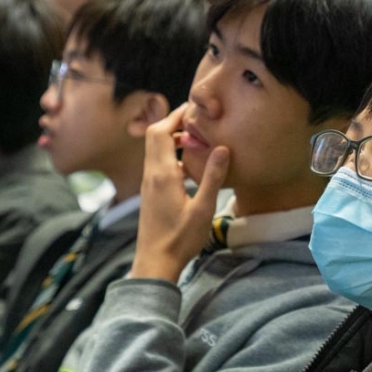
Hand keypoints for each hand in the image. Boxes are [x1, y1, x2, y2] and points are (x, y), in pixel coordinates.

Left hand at [131, 104, 229, 282]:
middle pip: (154, 135)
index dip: (175, 116)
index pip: (161, 132)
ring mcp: (148, 183)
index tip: (194, 108)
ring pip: (154, 149)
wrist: (155, 263)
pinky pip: (157, 162)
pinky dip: (170, 153)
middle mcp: (151, 174)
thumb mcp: (203, 209)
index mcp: (163, 174)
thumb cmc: (180, 239)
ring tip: (196, 137)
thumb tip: (223, 148)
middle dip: (172, 122)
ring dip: (172, 138)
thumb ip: (212, 177)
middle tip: (195, 119)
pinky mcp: (150, 192)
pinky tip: (189, 163)